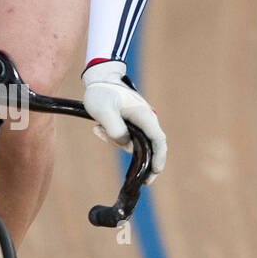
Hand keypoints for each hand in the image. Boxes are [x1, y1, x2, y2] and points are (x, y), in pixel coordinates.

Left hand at [82, 59, 166, 183]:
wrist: (99, 78)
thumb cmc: (101, 92)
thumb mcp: (104, 111)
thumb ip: (115, 129)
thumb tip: (127, 145)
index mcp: (143, 115)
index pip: (158, 140)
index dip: (159, 158)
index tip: (155, 172)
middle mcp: (145, 118)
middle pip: (148, 145)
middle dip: (140, 159)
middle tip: (138, 179)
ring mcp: (138, 120)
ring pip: (133, 142)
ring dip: (115, 142)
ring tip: (97, 129)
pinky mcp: (130, 122)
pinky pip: (125, 136)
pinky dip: (112, 136)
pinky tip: (97, 128)